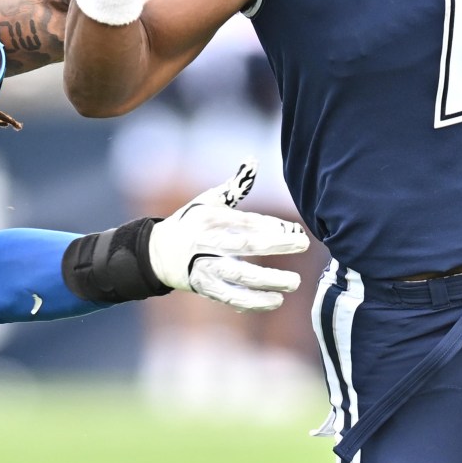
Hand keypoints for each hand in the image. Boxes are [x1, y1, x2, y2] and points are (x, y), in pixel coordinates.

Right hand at [147, 162, 308, 312]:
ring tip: (294, 283)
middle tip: (304, 244)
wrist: (157, 253)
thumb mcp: (207, 200)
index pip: (244, 221)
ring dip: (269, 280)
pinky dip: (252, 302)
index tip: (295, 229)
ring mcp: (204, 267)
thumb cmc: (190, 222)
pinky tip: (275, 301)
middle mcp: (206, 242)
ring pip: (239, 276)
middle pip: (244, 245)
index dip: (270, 225)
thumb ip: (235, 185)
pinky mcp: (203, 287)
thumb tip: (253, 160)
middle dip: (276, 245)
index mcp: (209, 218)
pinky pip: (230, 297)